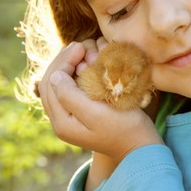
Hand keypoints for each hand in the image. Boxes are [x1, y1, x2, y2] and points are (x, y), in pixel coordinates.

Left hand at [38, 38, 162, 162]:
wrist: (139, 145)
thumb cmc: (124, 128)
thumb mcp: (97, 113)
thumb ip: (71, 96)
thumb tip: (55, 76)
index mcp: (62, 122)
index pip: (50, 83)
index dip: (63, 62)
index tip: (80, 47)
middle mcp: (61, 121)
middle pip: (51, 83)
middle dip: (63, 61)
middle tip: (79, 45)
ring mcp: (71, 118)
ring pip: (59, 85)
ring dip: (67, 65)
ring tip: (80, 51)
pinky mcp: (81, 114)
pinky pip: (69, 89)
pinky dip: (74, 74)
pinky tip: (83, 64)